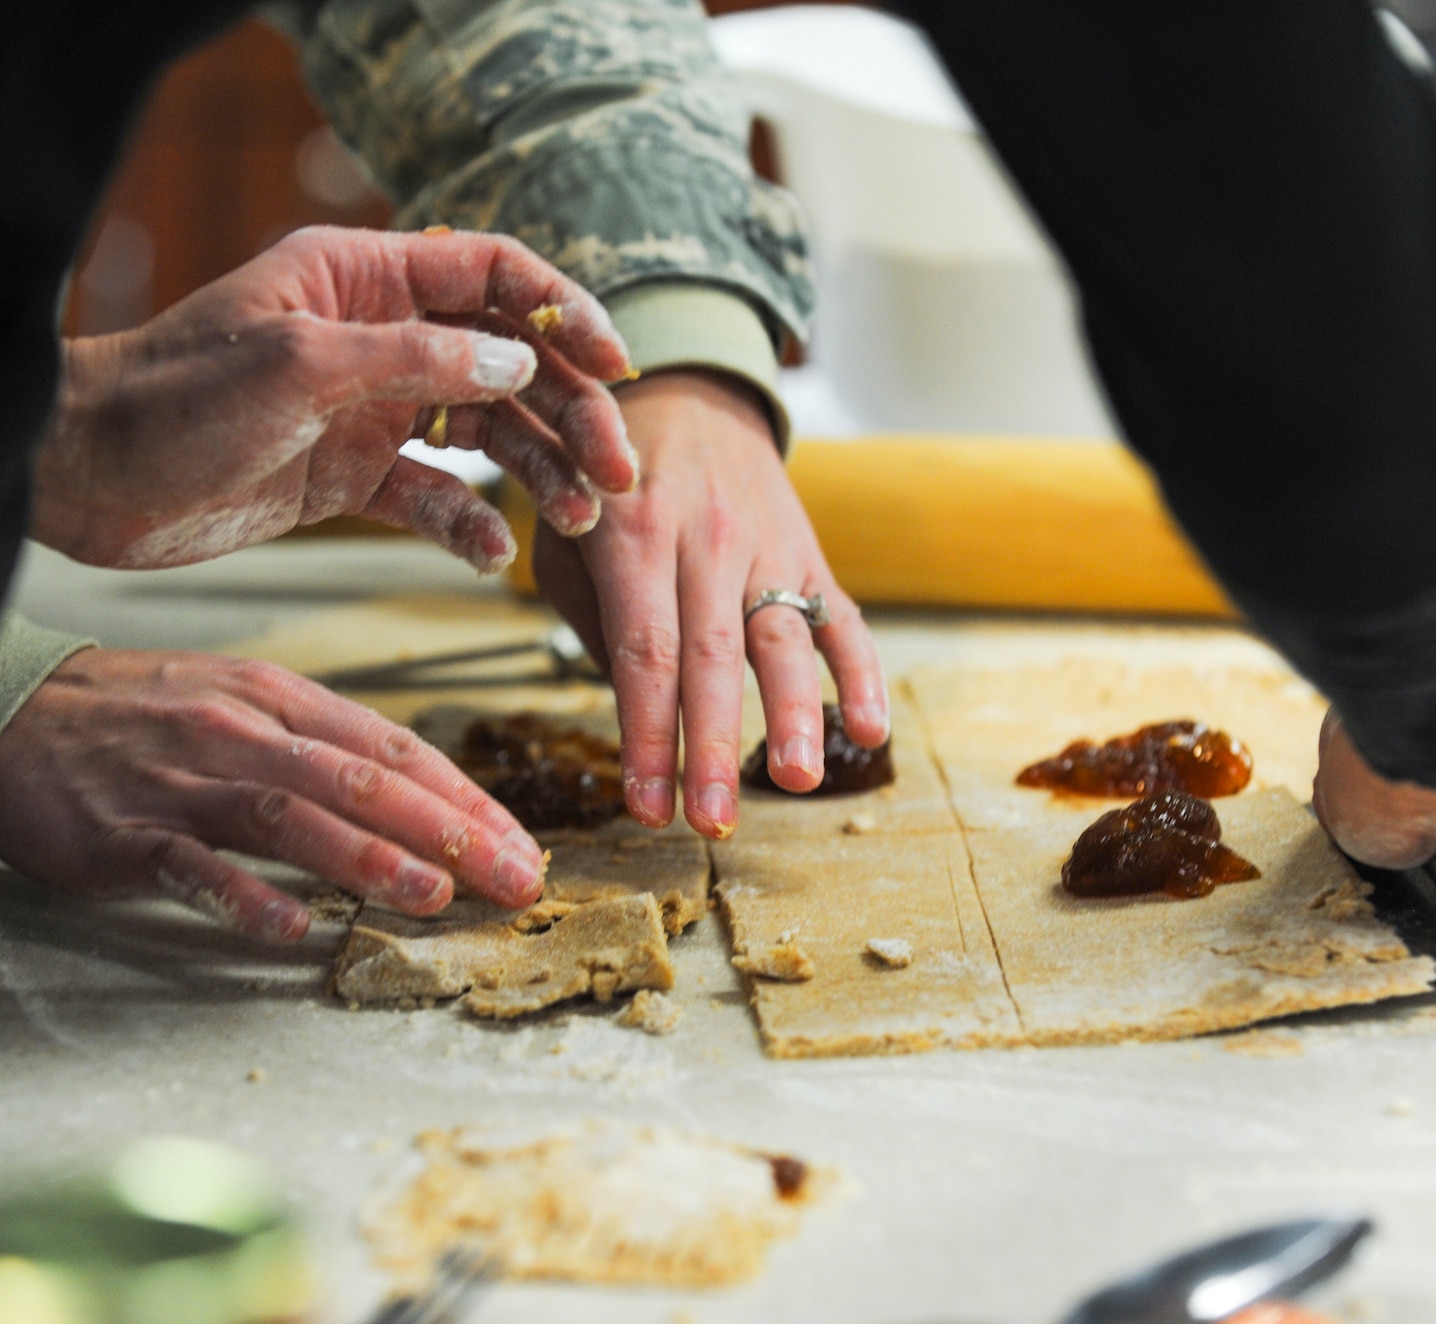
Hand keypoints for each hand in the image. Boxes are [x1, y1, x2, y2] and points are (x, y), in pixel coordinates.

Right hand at [0, 649, 546, 941]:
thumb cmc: (135, 713)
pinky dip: (244, 895)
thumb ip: (321, 746)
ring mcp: (185, 781)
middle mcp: (243, 732)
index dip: (465, 799)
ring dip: (368, 857)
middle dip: (449, 832)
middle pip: (363, 780)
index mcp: (280, 700)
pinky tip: (291, 926)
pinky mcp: (125, 831)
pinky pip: (193, 864)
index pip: (395, 749)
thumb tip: (412, 796)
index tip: (521, 845)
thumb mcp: (239, 700)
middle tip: (511, 879)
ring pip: (293, 816)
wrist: (5, 708)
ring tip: (432, 897)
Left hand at [33, 226, 635, 569]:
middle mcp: (377, 338)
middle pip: (507, 364)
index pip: (493, 274)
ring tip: (577, 518)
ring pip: (484, 435)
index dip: (564, 313)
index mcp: (364, 279)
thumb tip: (516, 364)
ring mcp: (368, 410)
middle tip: (615, 471)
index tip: (617, 365)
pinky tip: (492, 554)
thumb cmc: (170, 399)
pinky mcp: (349, 477)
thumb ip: (414, 361)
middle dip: (570, 413)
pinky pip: (433, 497)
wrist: (88, 478)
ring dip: (537, 474)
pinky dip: (469, 524)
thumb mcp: (298, 365)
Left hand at [531, 369, 888, 838]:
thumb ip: (591, 618)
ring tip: (797, 782)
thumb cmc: (608, 480)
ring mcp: (765, 547)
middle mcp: (703, 541)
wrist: (687, 389)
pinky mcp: (809, 553)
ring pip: (783, 639)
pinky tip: (869, 730)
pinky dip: (861, 673)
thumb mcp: (565, 531)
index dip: (646, 735)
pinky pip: (843, 617)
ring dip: (792, 716)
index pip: (644, 652)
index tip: (646, 807)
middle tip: (712, 823)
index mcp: (632, 537)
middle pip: (711, 659)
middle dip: (711, 748)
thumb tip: (634, 712)